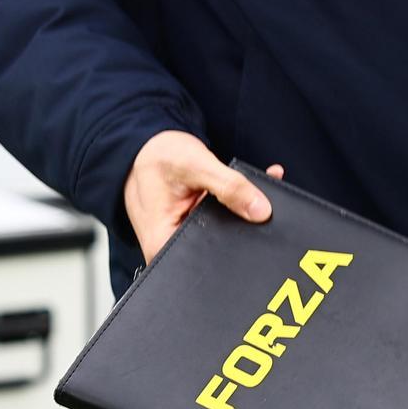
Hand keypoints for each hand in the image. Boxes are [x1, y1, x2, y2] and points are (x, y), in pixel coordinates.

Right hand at [123, 130, 284, 264]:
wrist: (146, 148)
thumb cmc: (157, 156)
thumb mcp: (195, 165)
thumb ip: (229, 186)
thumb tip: (261, 211)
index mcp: (163, 246)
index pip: (208, 260)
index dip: (238, 243)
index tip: (261, 223)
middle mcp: (172, 248)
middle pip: (218, 249)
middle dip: (243, 227)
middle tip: (258, 205)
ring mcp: (184, 238)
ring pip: (222, 234)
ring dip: (241, 214)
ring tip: (252, 195)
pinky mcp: (194, 227)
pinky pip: (221, 222)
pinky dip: (235, 206)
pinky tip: (249, 192)